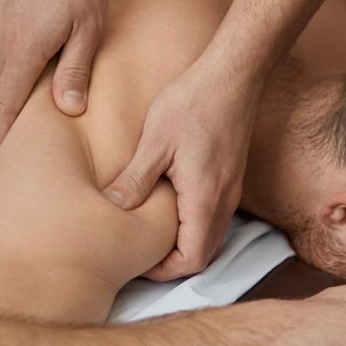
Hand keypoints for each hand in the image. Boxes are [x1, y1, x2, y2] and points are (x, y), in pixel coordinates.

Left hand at [102, 60, 262, 280]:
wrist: (233, 74)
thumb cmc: (195, 102)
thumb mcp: (156, 140)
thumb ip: (135, 179)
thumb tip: (112, 207)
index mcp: (204, 198)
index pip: (192, 259)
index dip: (165, 271)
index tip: (139, 261)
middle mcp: (224, 201)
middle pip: (204, 255)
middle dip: (173, 263)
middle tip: (141, 253)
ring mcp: (231, 190)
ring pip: (211, 237)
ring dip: (184, 244)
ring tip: (151, 233)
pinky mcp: (231, 177)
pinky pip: (214, 217)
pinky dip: (193, 225)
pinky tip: (169, 207)